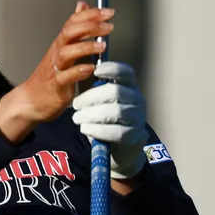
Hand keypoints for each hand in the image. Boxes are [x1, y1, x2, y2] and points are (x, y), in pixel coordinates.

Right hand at [0, 1, 111, 142]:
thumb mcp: (63, 48)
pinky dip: (78, 71)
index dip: (90, 15)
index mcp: (60, 44)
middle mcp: (57, 53)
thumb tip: (81, 6)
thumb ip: (75, 28)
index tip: (107, 12)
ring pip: (66, 52)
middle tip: (108, 26)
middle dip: (90, 26)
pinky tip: (90, 68)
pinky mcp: (56, 85)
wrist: (31, 100)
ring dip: (85, 47)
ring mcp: (55, 69)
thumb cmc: (49, 76)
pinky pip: (65, 76)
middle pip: (69, 33)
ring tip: (102, 46)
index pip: (72, 22)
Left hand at [72, 61, 147, 178]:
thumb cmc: (106, 117)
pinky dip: (97, 130)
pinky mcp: (135, 135)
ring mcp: (139, 117)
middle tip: (75, 104)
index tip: (94, 71)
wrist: (118, 145)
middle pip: (115, 92)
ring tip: (77, 118)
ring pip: (115, 111)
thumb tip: (77, 73)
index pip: (126, 72)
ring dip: (91, 115)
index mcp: (129, 86)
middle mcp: (137, 99)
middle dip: (91, 97)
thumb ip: (94, 87)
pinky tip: (85, 129)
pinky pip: (116, 131)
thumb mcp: (101, 100)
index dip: (111, 69)